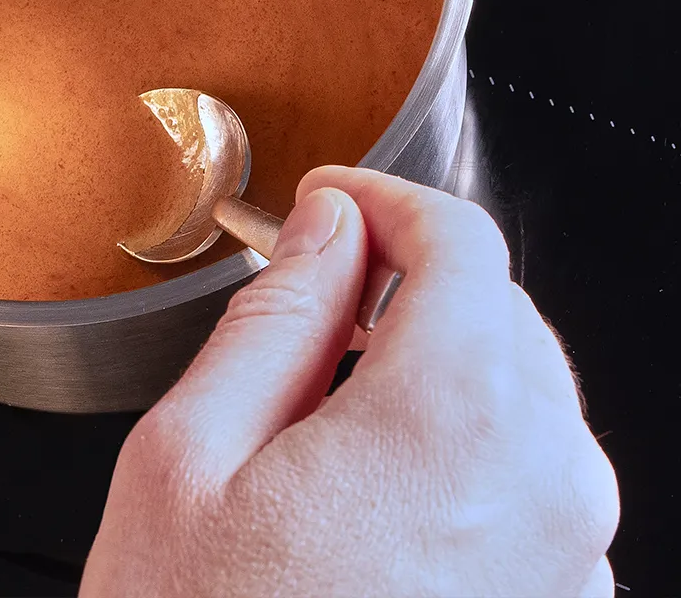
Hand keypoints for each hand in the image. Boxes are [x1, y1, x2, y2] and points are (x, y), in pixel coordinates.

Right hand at [82, 166, 618, 596]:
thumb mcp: (192, 456)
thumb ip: (276, 315)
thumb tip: (327, 229)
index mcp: (450, 423)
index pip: (460, 241)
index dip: (386, 197)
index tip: (335, 200)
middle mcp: (543, 491)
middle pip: (501, 312)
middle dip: (408, 281)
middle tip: (312, 302)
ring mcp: (566, 567)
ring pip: (520, 397)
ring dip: (433, 366)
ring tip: (325, 412)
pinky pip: (528, 483)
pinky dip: (460, 448)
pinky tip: (370, 493)